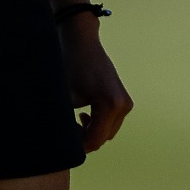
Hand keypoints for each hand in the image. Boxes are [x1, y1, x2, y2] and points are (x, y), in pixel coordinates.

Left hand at [59, 16, 131, 151]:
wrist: (82, 42)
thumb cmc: (71, 67)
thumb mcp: (66, 99)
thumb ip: (68, 124)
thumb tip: (65, 144)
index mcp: (111, 105)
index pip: (95, 140)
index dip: (78, 147)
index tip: (63, 143)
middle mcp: (123, 106)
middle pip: (103, 138)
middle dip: (85, 139)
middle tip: (67, 133)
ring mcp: (126, 103)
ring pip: (107, 131)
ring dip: (92, 132)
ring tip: (75, 122)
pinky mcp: (124, 100)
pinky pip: (111, 122)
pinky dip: (98, 124)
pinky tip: (85, 116)